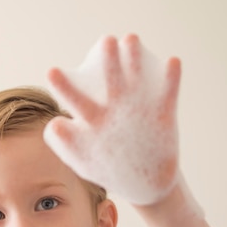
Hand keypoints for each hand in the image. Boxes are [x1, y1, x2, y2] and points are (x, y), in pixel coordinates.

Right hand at [44, 34, 180, 204]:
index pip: (74, 102)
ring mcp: (140, 118)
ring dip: (134, 59)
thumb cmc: (111, 170)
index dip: (62, 86)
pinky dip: (172, 79)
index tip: (52, 70)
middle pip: (110, 84)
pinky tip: (174, 61)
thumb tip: (53, 121)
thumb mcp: (82, 161)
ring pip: (136, 82)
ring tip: (131, 38)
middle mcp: (116, 119)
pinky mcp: (163, 120)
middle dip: (108, 61)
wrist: (148, 188)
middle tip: (106, 40)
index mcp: (94, 129)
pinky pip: (168, 95)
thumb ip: (65, 143)